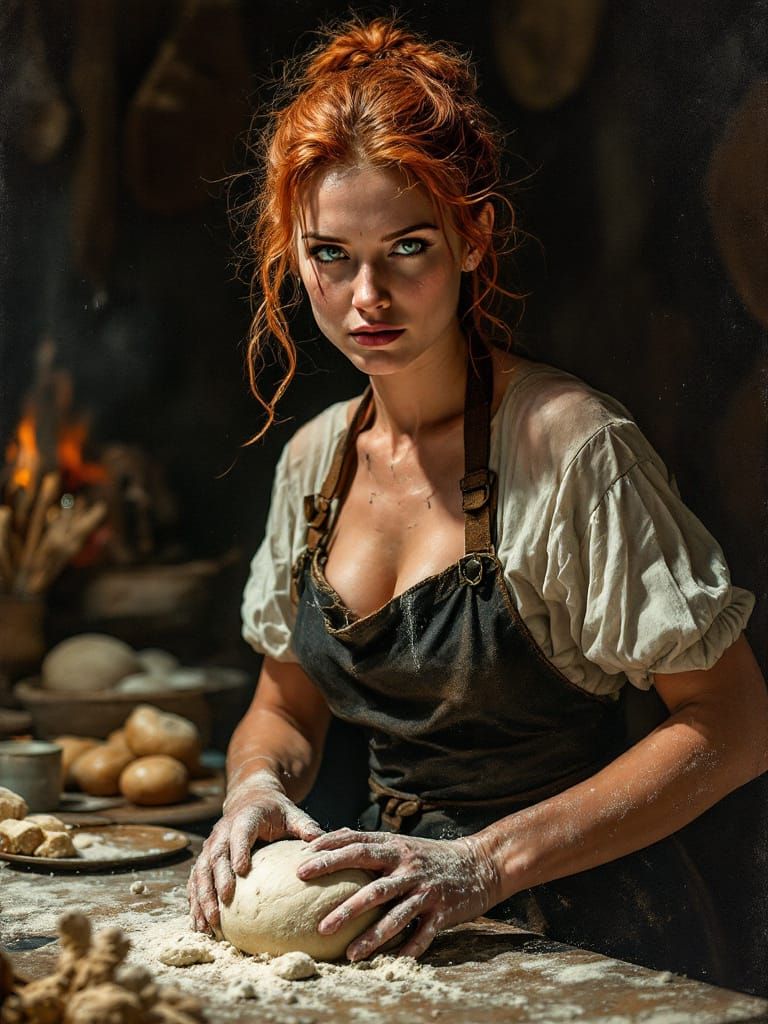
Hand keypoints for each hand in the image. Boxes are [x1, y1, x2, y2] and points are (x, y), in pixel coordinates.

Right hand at [188, 772, 324, 934]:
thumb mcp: (293, 814)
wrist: (251, 798)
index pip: (240, 833)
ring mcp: (212, 845)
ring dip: (201, 898)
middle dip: (216, 882)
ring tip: (207, 924)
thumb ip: (306, 827)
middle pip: (216, 856)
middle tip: (222, 907)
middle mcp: (223, 831)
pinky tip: (198, 925)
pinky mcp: (206, 857)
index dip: (239, 850)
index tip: (241, 870)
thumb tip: (324, 843)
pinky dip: (195, 902)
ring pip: (201, 871)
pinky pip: (196, 880)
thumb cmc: (276, 811)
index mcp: (246, 818)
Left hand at [296, 828, 500, 959]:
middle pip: (372, 885)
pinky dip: (409, 948)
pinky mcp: (443, 910)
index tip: (301, 866)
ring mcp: (426, 889)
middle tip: (317, 921)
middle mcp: (408, 866)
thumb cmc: (429, 856)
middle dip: (344, 903)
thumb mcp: (401, 844)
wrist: (479, 863)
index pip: (356, 846)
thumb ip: (370, 846)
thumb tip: (326, 843)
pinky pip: (423, 934)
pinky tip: (392, 962)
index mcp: (394, 847)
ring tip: (349, 953)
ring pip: (395, 915)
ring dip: (371, 936)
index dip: (329, 854)